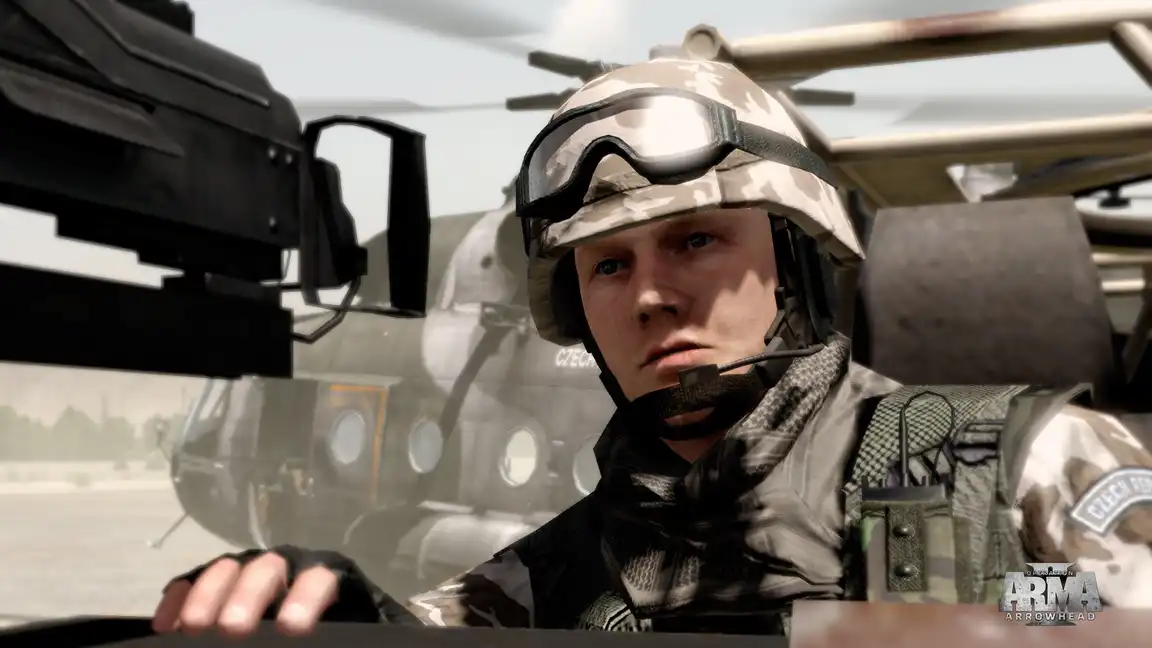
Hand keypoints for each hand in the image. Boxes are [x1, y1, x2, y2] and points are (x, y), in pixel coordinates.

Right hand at [152, 550, 338, 637]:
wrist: (295, 621)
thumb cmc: (315, 628)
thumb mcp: (324, 628)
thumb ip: (320, 636)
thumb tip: (284, 633)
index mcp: (323, 582)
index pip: (320, 579)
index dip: (306, 598)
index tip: (291, 627)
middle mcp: (285, 567)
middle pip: (268, 568)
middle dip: (248, 596)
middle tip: (232, 628)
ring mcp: (247, 569)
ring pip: (228, 569)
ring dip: (208, 595)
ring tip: (193, 627)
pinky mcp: (217, 581)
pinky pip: (194, 580)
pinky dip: (179, 598)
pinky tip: (166, 624)